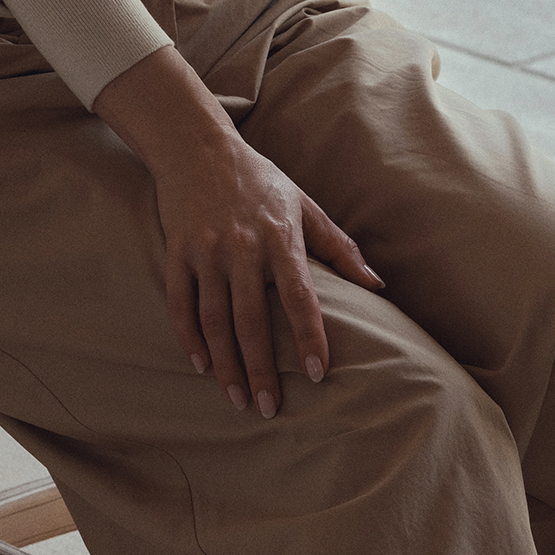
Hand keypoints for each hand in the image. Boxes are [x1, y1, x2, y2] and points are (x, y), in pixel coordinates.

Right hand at [94, 43, 383, 416]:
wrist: (196, 146)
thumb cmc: (258, 178)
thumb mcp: (303, 204)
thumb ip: (338, 247)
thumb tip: (377, 285)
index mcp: (278, 237)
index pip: (299, 297)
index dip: (310, 337)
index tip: (319, 374)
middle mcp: (241, 248)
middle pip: (250, 320)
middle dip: (260, 369)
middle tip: (268, 408)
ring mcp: (205, 251)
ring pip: (214, 320)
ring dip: (225, 364)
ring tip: (238, 398)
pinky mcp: (177, 251)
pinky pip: (180, 303)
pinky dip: (188, 337)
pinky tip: (200, 365)